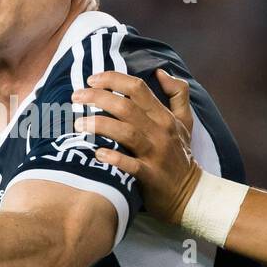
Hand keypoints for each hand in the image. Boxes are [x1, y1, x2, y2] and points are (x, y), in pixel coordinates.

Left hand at [71, 68, 202, 224]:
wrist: (191, 194)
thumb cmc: (181, 155)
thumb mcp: (186, 121)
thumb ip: (178, 93)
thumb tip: (161, 72)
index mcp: (164, 116)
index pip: (137, 88)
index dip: (112, 79)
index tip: (91, 80)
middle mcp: (160, 131)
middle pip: (126, 106)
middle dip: (98, 98)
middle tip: (75, 96)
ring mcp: (155, 153)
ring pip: (126, 132)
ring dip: (100, 125)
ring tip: (78, 124)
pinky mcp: (150, 176)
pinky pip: (131, 165)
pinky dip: (114, 158)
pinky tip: (97, 153)